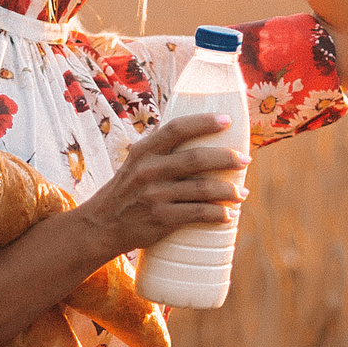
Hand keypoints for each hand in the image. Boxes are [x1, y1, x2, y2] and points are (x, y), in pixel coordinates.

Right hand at [75, 114, 248, 255]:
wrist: (102, 226)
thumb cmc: (127, 191)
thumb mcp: (136, 163)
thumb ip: (160, 149)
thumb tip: (197, 132)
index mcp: (144, 152)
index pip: (176, 128)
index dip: (204, 122)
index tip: (227, 121)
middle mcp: (148, 171)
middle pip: (196, 159)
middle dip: (227, 158)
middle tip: (245, 160)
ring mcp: (154, 196)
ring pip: (202, 189)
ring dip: (229, 191)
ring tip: (242, 193)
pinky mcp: (161, 219)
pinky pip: (198, 214)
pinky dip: (218, 214)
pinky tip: (228, 214)